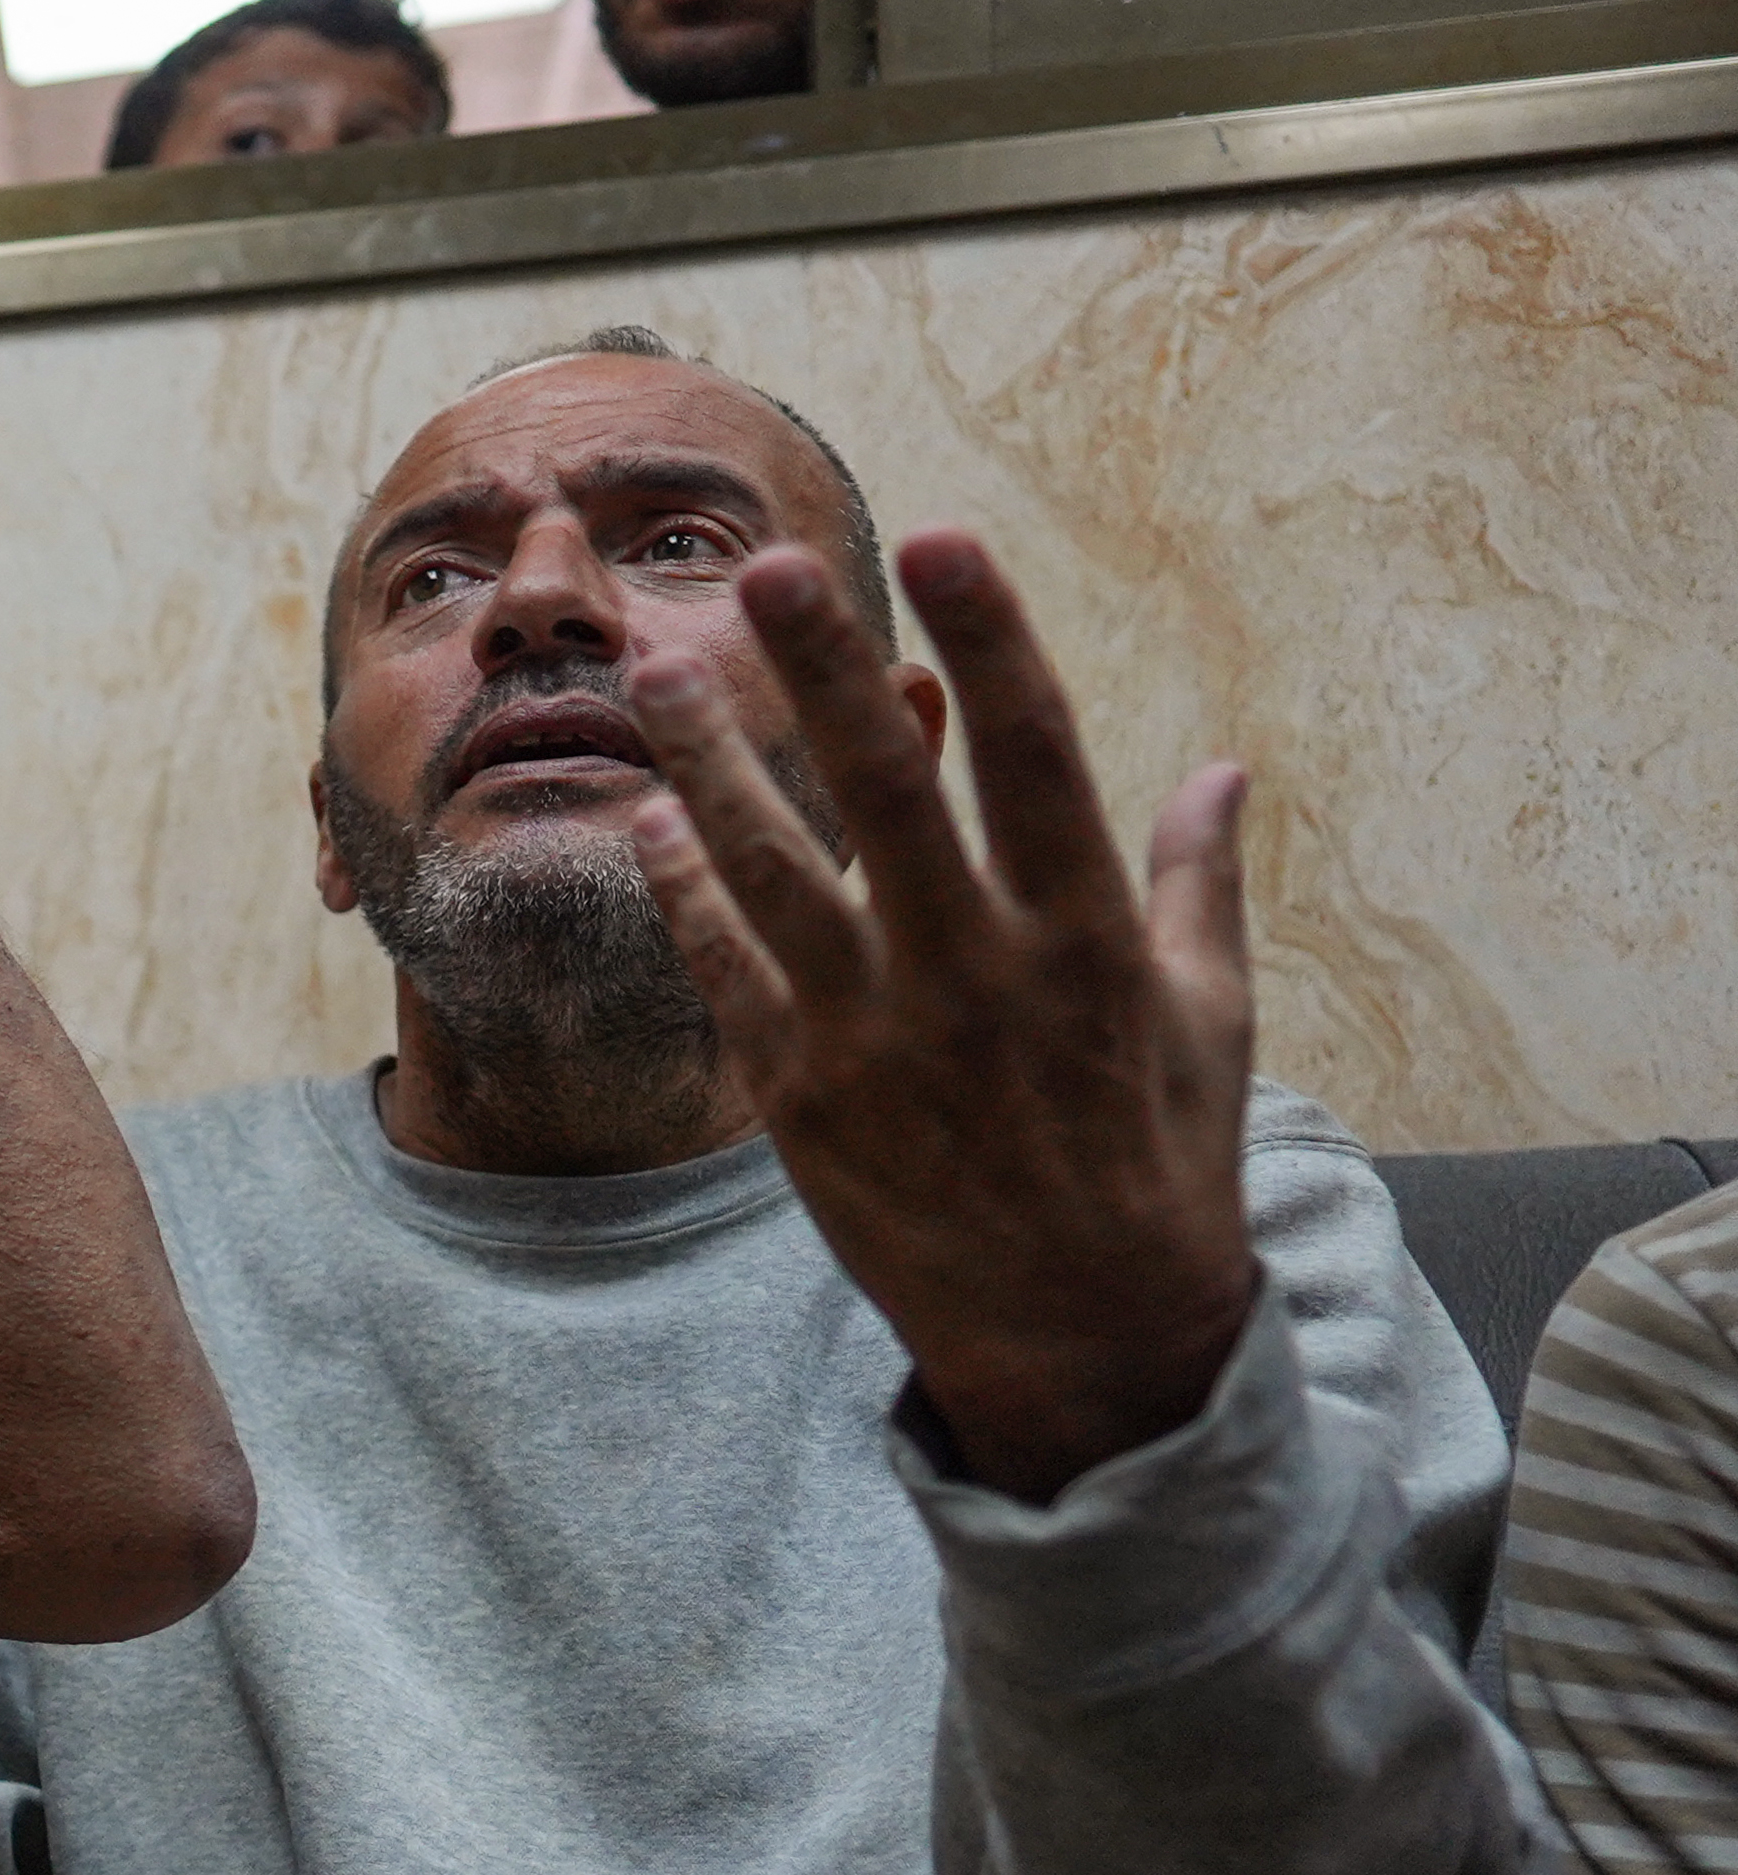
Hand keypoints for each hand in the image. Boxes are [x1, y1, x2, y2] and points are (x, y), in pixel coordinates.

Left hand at [622, 532, 1256, 1501]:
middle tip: (765, 567)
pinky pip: (727, 973)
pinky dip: (686, 891)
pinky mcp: (802, 1098)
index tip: (944, 541)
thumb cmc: (1157, 1160)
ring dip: (710, 759)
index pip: (1036, 756)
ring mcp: (878, 1037)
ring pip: (774, 869)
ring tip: (651, 668)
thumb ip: (1199, 886)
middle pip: (888, 791)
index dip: (988, 642)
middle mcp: (977, 975)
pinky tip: (650, 814)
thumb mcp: (1209, 1020)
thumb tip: (1224, 769)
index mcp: (1089, 939)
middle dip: (824, 670)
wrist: (1083, 1332)